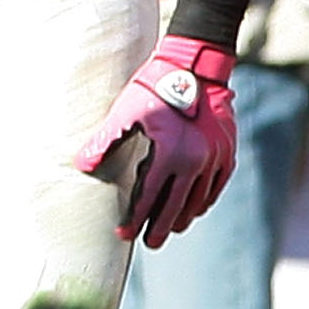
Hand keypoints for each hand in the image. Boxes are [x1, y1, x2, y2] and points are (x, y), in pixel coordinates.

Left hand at [77, 35, 236, 245]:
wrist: (196, 65)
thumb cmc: (154, 86)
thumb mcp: (125, 112)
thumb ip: (104, 141)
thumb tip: (81, 166)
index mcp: (170, 154)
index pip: (149, 197)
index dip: (135, 218)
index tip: (124, 234)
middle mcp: (196, 161)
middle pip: (176, 207)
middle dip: (160, 228)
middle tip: (150, 243)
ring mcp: (215, 157)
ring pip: (199, 200)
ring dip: (183, 217)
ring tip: (171, 227)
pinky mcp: (227, 150)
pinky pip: (217, 185)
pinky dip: (204, 200)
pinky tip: (194, 207)